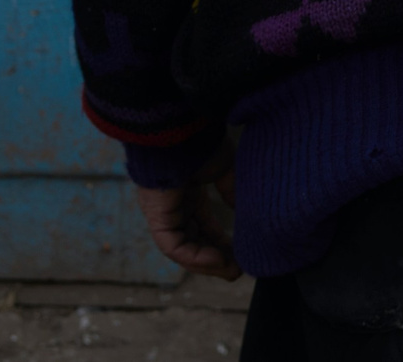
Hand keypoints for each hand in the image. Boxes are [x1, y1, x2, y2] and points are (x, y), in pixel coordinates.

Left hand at [133, 154, 240, 279]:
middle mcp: (174, 206)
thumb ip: (232, 190)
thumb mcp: (224, 169)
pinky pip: (173, 246)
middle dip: (217, 258)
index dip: (222, 242)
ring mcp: (164, 212)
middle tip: (238, 271)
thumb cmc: (200, 142)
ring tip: (231, 271)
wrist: (179, 129)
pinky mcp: (157, 216)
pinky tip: (217, 261)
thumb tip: (245, 210)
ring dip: (208, 263)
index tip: (242, 254)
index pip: (204, 225)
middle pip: (195, 241)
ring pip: (184, 248)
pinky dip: (195, 257)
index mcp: (188, 192)